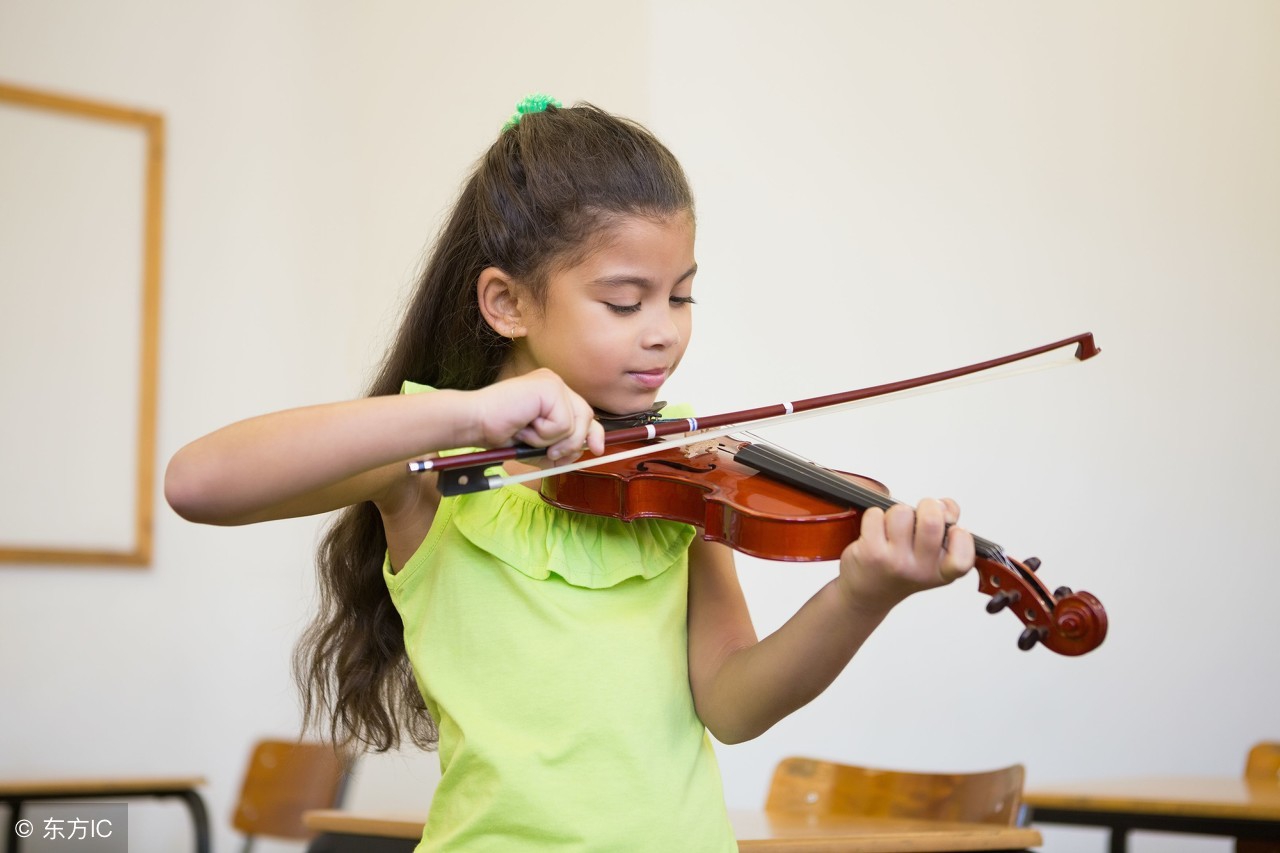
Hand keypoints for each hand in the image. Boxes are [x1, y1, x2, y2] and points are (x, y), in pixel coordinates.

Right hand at [470, 368, 605, 461]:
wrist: (475, 424)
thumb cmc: (500, 434)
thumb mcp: (539, 445)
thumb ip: (562, 447)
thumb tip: (587, 450)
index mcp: (552, 394)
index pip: (584, 413)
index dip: (594, 433)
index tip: (597, 450)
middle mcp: (555, 383)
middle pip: (586, 417)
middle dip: (574, 442)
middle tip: (552, 453)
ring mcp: (553, 383)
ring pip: (576, 423)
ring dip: (551, 440)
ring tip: (527, 434)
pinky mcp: (550, 387)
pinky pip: (562, 424)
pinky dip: (544, 434)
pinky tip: (524, 425)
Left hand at [837, 498, 974, 611]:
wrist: (869, 593)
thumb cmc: (903, 569)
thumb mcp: (932, 558)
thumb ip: (947, 529)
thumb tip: (946, 506)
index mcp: (942, 573)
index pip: (963, 557)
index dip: (961, 536)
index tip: (952, 530)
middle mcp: (920, 570)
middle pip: (932, 521)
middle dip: (928, 505)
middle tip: (922, 513)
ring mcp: (895, 561)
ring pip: (902, 512)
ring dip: (898, 512)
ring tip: (895, 527)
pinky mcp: (872, 552)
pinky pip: (876, 514)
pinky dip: (875, 514)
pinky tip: (877, 530)